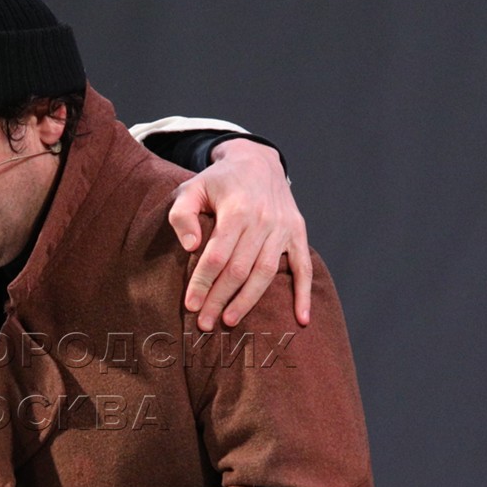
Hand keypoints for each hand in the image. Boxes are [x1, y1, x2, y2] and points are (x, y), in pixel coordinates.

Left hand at [167, 138, 311, 329]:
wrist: (257, 162)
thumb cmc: (218, 182)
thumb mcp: (191, 188)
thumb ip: (182, 215)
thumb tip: (190, 247)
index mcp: (237, 209)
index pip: (217, 256)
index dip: (202, 283)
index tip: (190, 305)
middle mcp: (264, 220)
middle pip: (239, 270)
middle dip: (220, 299)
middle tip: (204, 324)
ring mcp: (283, 228)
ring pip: (266, 273)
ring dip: (248, 301)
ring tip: (229, 321)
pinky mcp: (297, 233)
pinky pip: (303, 267)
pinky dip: (304, 294)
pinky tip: (301, 319)